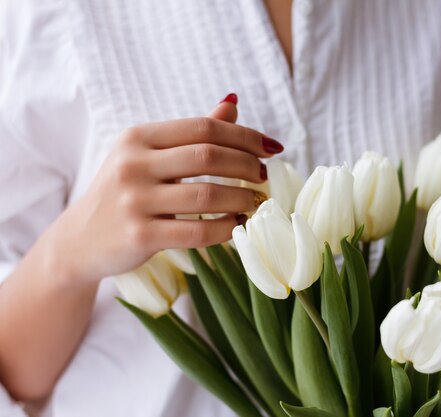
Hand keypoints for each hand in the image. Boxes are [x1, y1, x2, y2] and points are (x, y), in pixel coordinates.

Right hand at [47, 94, 282, 282]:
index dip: (245, 136)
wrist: (80, 240)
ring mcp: (134, 201)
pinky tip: (237, 225)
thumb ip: (191, 133)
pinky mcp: (139, 236)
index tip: (271, 148)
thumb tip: (233, 103)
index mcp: (138, 138)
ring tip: (255, 202)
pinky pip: (198, 230)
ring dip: (242, 198)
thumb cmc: (125, 192)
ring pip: (207, 194)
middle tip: (263, 177)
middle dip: (247, 165)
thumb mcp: (148, 155)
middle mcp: (133, 164)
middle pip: (208, 156)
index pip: (204, 128)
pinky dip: (227, 228)